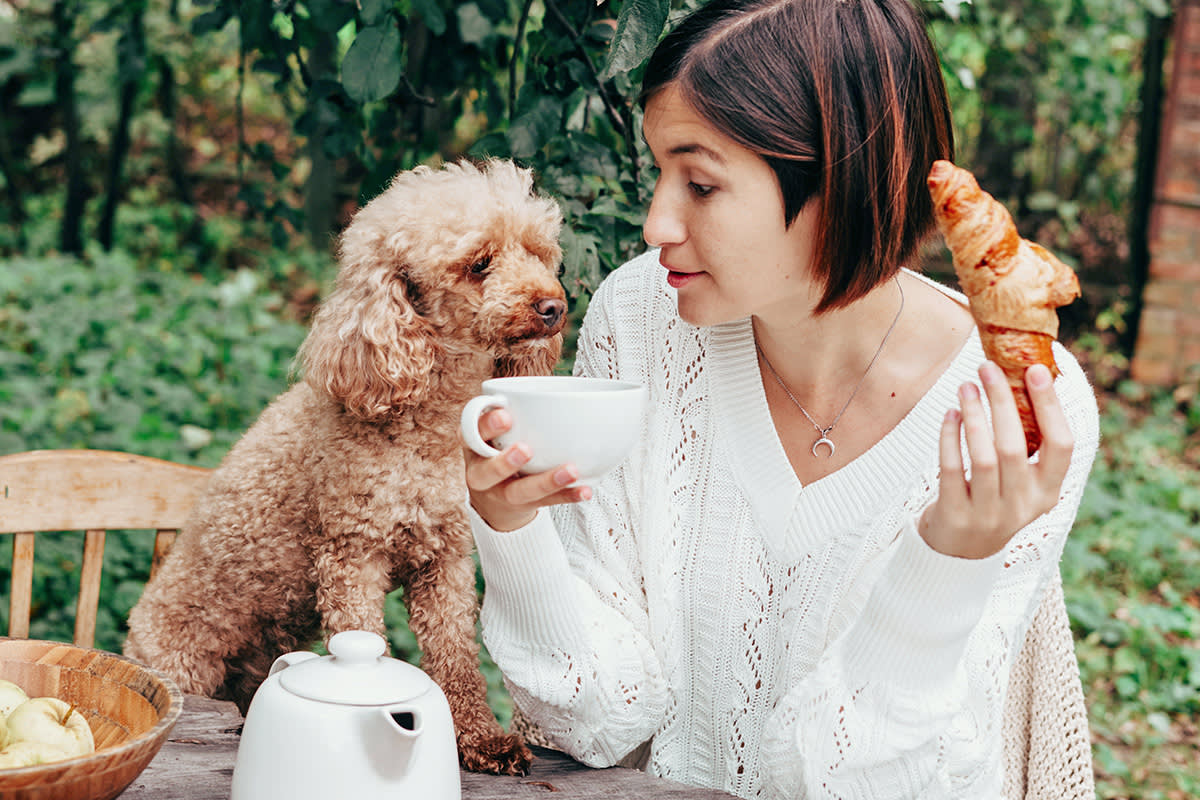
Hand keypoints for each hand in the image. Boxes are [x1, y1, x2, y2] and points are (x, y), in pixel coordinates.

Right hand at [464, 408, 591, 531]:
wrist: (493, 500)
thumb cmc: (498, 449)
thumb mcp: (495, 430)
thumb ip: (514, 412)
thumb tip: (558, 392)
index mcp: (474, 444)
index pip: (471, 432)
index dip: (486, 425)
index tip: (506, 415)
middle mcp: (481, 472)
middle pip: (486, 472)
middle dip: (504, 462)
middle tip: (526, 450)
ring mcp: (499, 493)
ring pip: (519, 492)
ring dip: (546, 481)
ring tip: (571, 471)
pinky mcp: (521, 507)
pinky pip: (545, 503)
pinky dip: (566, 496)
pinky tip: (584, 490)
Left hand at [919, 361, 1073, 559]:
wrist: (959, 553)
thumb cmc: (992, 499)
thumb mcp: (1020, 481)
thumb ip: (1028, 444)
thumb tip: (1027, 378)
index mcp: (1048, 492)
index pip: (1062, 445)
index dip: (1051, 407)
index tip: (1036, 370)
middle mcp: (1022, 505)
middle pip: (1016, 445)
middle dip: (1002, 401)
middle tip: (988, 367)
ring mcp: (988, 513)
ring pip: (983, 456)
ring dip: (974, 415)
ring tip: (966, 386)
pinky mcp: (955, 514)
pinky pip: (950, 467)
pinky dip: (949, 436)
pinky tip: (950, 414)